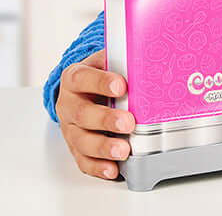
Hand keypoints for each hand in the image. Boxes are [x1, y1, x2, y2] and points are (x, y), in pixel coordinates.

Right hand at [55, 48, 135, 179]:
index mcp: (74, 77)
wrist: (81, 89)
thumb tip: (150, 56)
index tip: (121, 86)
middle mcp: (68, 103)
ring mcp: (70, 128)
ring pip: (82, 141)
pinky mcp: (75, 147)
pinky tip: (113, 168)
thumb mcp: (107, 60)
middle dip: (106, 120)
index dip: (101, 83)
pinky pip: (83, 160)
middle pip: (82, 114)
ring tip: (123, 150)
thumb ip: (122, 59)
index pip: (83, 78)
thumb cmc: (100, 73)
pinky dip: (98, 166)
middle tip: (128, 122)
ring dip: (103, 147)